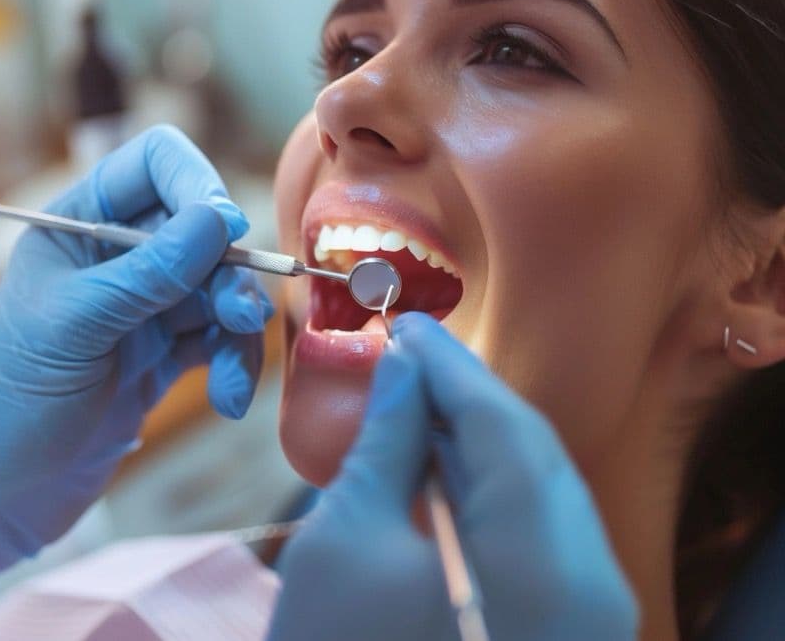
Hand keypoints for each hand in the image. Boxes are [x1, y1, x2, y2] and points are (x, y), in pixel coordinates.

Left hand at [0, 126, 272, 596]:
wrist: (0, 493)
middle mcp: (113, 254)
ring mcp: (142, 305)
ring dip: (238, 327)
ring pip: (219, 287)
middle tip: (241, 317)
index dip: (197, 183)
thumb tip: (220, 217)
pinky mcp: (162, 354)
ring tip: (235, 381)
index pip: (155, 162)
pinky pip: (218, 338)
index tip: (226, 228)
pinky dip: (233, 364)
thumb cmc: (13, 402)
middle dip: (229, 272)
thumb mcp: (76, 326)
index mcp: (77, 224)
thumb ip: (149, 270)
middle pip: (201, 229)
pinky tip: (228, 401)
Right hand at [269, 313, 637, 640]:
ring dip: (479, 440)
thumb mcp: (348, 541)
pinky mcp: (566, 628)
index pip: (503, 428)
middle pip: (534, 457)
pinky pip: (539, 535)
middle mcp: (588, 586)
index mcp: (539, 564)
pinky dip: (491, 492)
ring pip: (541, 493)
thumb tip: (403, 371)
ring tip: (415, 402)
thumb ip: (387, 445)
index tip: (406, 326)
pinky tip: (441, 467)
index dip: (451, 368)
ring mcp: (586, 614)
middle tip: (406, 356)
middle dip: (467, 399)